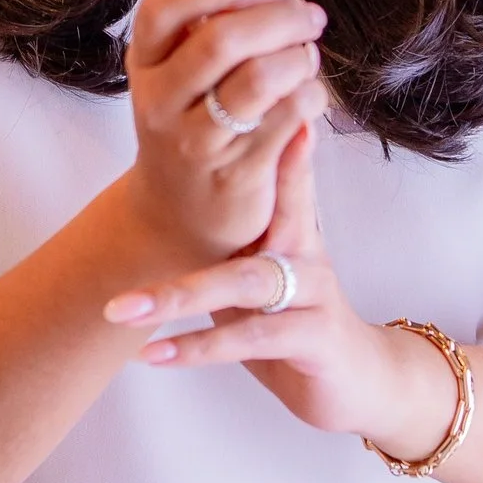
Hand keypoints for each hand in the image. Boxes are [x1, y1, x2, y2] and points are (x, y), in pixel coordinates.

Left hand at [103, 131, 460, 456]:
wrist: (361, 380)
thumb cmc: (299, 320)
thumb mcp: (263, 278)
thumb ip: (230, 246)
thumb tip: (170, 211)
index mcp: (292, 229)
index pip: (275, 175)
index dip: (254, 141)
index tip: (229, 103)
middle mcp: (305, 251)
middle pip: (253, 219)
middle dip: (192, 222)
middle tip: (144, 217)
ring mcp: (313, 292)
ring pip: (244, 283)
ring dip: (177, 296)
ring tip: (121, 309)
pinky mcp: (315, 336)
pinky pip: (251, 337)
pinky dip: (197, 347)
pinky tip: (154, 354)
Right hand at [121, 0, 327, 273]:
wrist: (178, 214)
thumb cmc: (193, 125)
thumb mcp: (182, 73)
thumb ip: (215, 27)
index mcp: (146, 61)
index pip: (168, 6)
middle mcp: (161, 101)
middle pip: (222, 40)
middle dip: (280, 17)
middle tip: (309, 16)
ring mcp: (195, 142)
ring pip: (260, 79)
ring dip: (299, 58)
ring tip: (307, 58)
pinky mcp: (234, 176)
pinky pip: (286, 118)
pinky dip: (310, 96)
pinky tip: (307, 97)